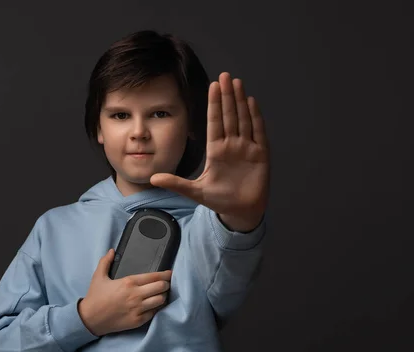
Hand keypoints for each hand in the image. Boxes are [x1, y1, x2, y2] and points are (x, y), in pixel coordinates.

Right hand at [78, 249, 171, 336]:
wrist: (90, 319)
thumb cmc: (95, 297)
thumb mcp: (98, 276)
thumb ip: (106, 261)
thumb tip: (112, 251)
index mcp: (129, 282)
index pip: (154, 276)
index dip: (165, 274)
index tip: (169, 273)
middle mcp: (136, 295)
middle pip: (161, 287)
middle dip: (166, 284)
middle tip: (166, 283)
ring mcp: (138, 309)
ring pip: (160, 300)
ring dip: (163, 296)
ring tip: (162, 294)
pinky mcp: (138, 320)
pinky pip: (154, 313)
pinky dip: (157, 308)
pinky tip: (155, 305)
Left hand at [150, 72, 268, 231]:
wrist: (239, 212)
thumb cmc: (218, 200)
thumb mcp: (194, 191)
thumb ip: (175, 183)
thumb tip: (152, 178)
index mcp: (216, 150)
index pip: (214, 122)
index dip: (214, 104)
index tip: (212, 86)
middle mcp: (231, 145)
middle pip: (229, 116)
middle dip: (227, 96)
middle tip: (225, 76)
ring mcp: (246, 148)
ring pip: (243, 119)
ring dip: (240, 101)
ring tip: (237, 83)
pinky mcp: (260, 155)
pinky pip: (258, 132)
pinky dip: (256, 118)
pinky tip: (251, 102)